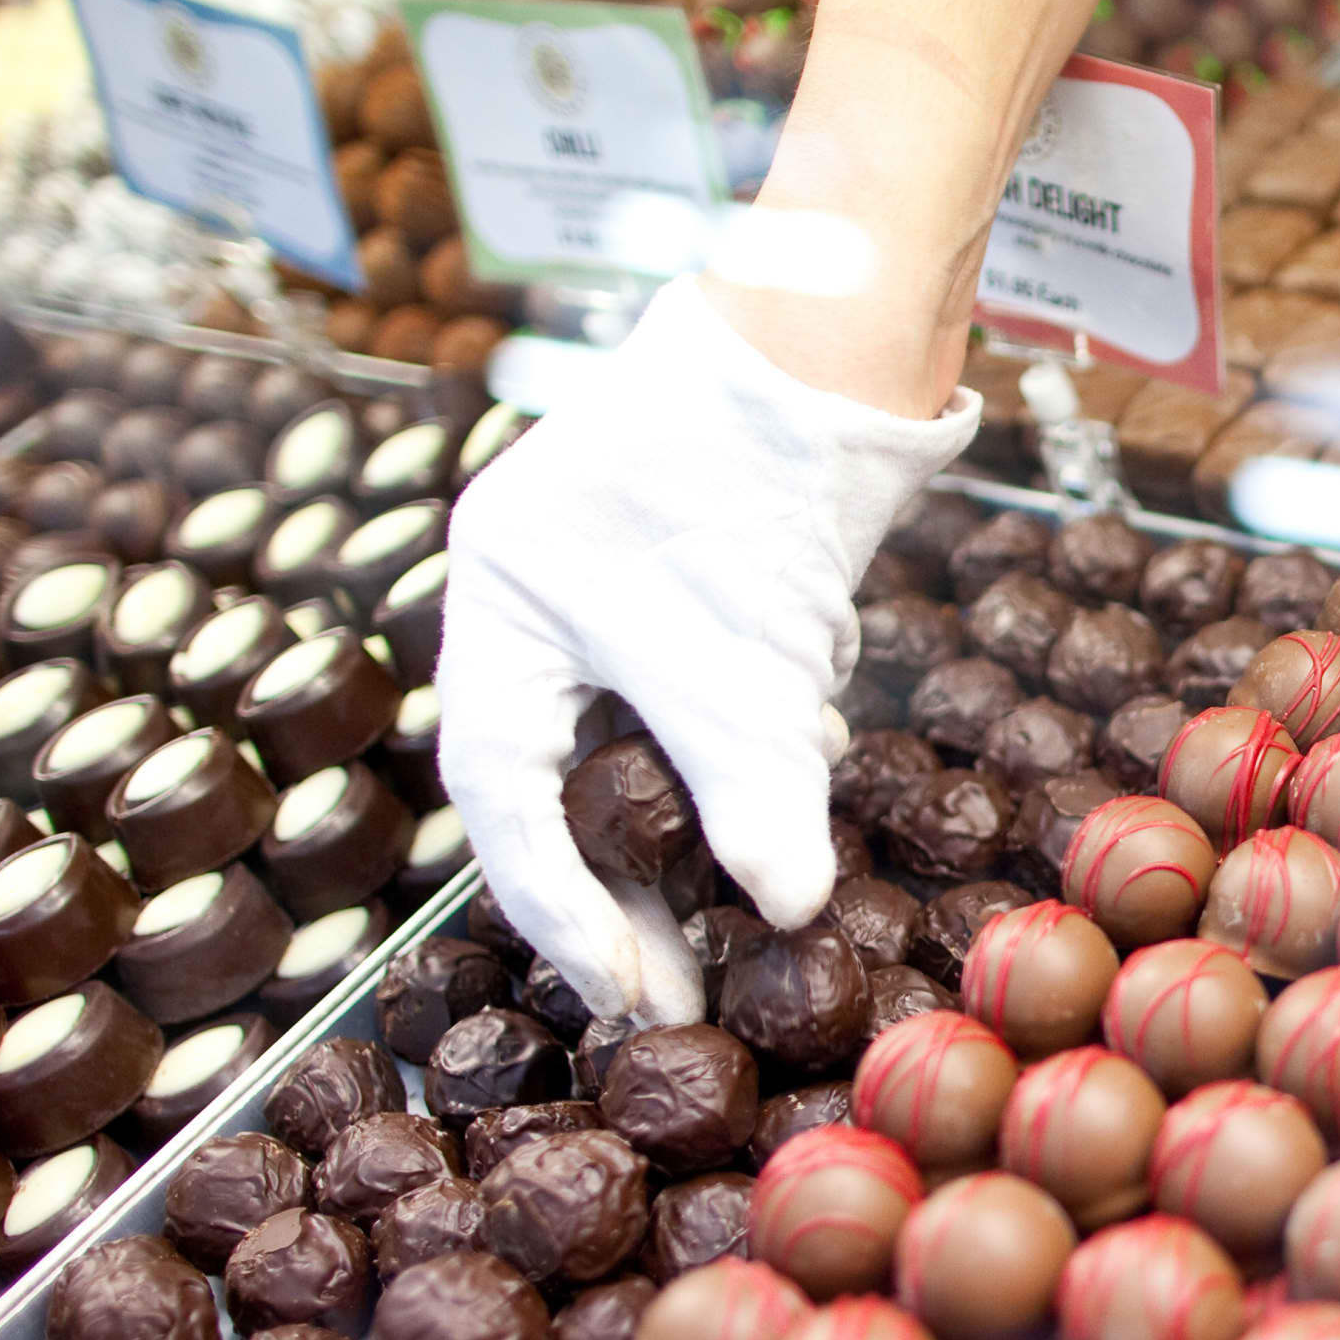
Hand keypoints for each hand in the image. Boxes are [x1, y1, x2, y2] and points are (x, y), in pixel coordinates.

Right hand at [439, 275, 975, 1024]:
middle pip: (561, 782)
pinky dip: (749, 749)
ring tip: (765, 886)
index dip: (560, 904)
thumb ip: (753, 789)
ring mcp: (611, 592)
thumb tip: (785, 913)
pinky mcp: (689, 588)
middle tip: (681, 997)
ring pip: (639, 749)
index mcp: (499, 600)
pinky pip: (699, 703)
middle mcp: (536, 600)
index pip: (501, 792)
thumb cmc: (762, 476)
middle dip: (629, 890)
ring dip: (705, 817)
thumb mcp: (748, 659)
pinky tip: (806, 767)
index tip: (626, 989)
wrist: (839, 342)